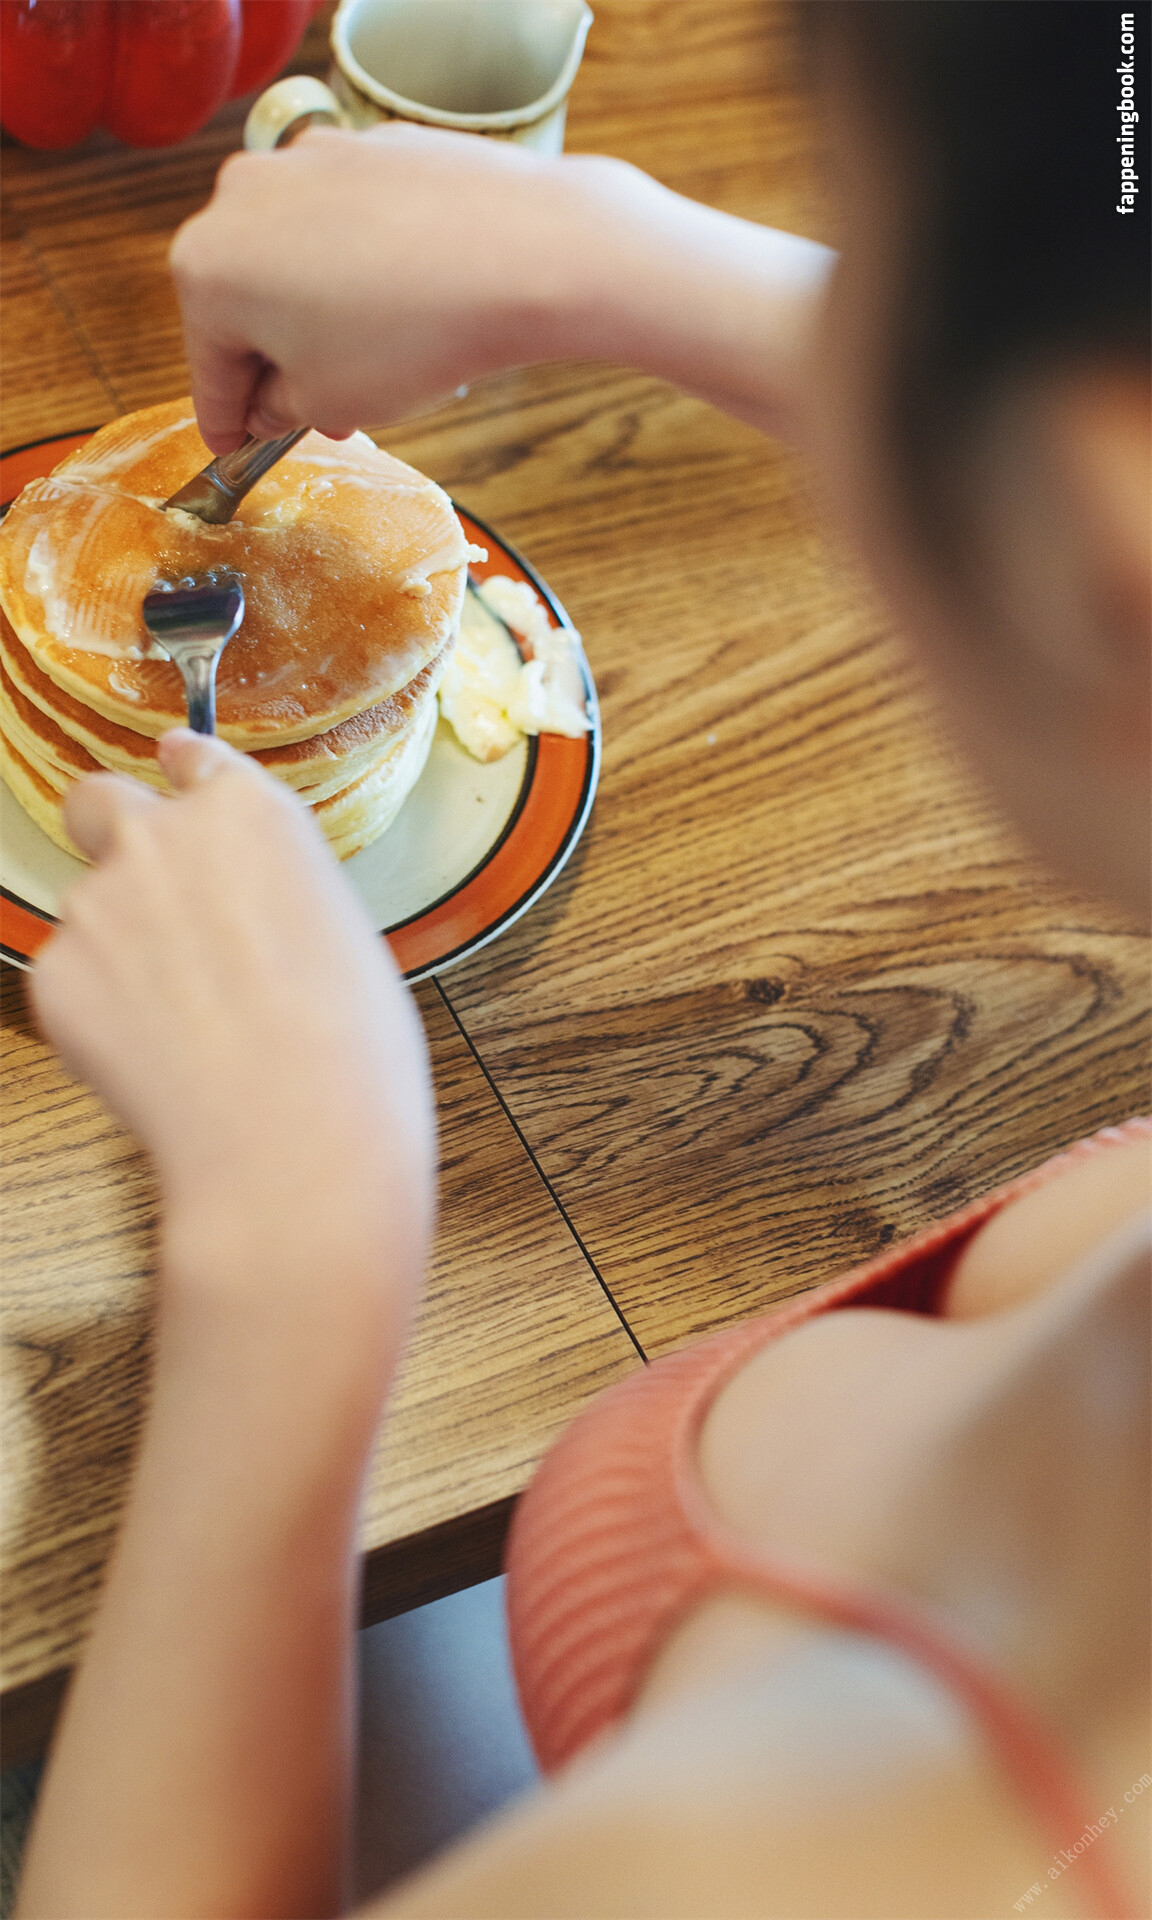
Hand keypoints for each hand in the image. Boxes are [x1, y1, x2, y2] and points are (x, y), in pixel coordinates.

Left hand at [31, 732, 434, 1294]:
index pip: (191, 755)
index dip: (181, 775)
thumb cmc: (348, 1052)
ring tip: (187, 1021)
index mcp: (250, 813)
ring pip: (88, 908)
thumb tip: (246, 905)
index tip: (175, 778)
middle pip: (97, 801)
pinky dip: (101, 1014)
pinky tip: (161, 1056)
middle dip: (111, 834)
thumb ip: (274, 886)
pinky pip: (70, 981)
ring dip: (119, 947)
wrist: (295, 1143)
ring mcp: (98, 904)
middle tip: (147, 897)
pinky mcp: (55, 974)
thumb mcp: (342, 932)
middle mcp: (163, 838)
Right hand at [169, 122, 599, 450]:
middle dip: (282, 364)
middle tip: (318, 416)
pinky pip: (350, 223)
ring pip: (299, 259)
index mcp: (206, 266)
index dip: (225, 418)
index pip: (207, 365)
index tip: (231, 443)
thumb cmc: (414, 332)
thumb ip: (280, 407)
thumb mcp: (328, 401)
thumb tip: (273, 399)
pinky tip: (408, 307)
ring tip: (377, 368)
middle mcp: (240, 196)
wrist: (519, 251)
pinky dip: (365, 267)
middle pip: (248, 301)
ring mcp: (306, 160)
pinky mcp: (367, 146)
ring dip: (324, 316)